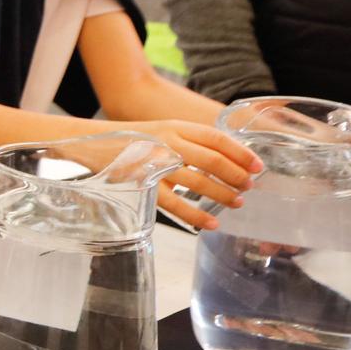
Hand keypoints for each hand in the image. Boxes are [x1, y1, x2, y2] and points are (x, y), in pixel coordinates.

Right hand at [128, 120, 261, 230]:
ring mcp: (156, 164)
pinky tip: (211, 223)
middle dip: (236, 176)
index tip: (257, 166)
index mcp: (176, 127)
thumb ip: (189, 142)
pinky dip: (197, 215)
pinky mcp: (144, 184)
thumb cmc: (132, 140)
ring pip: (198, 182)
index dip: (241, 152)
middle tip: (249, 186)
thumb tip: (224, 160)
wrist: (92, 142)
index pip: (216, 138)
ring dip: (222, 194)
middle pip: (212, 160)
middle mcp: (168, 143)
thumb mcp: (163, 131)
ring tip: (237, 203)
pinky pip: (176, 204)